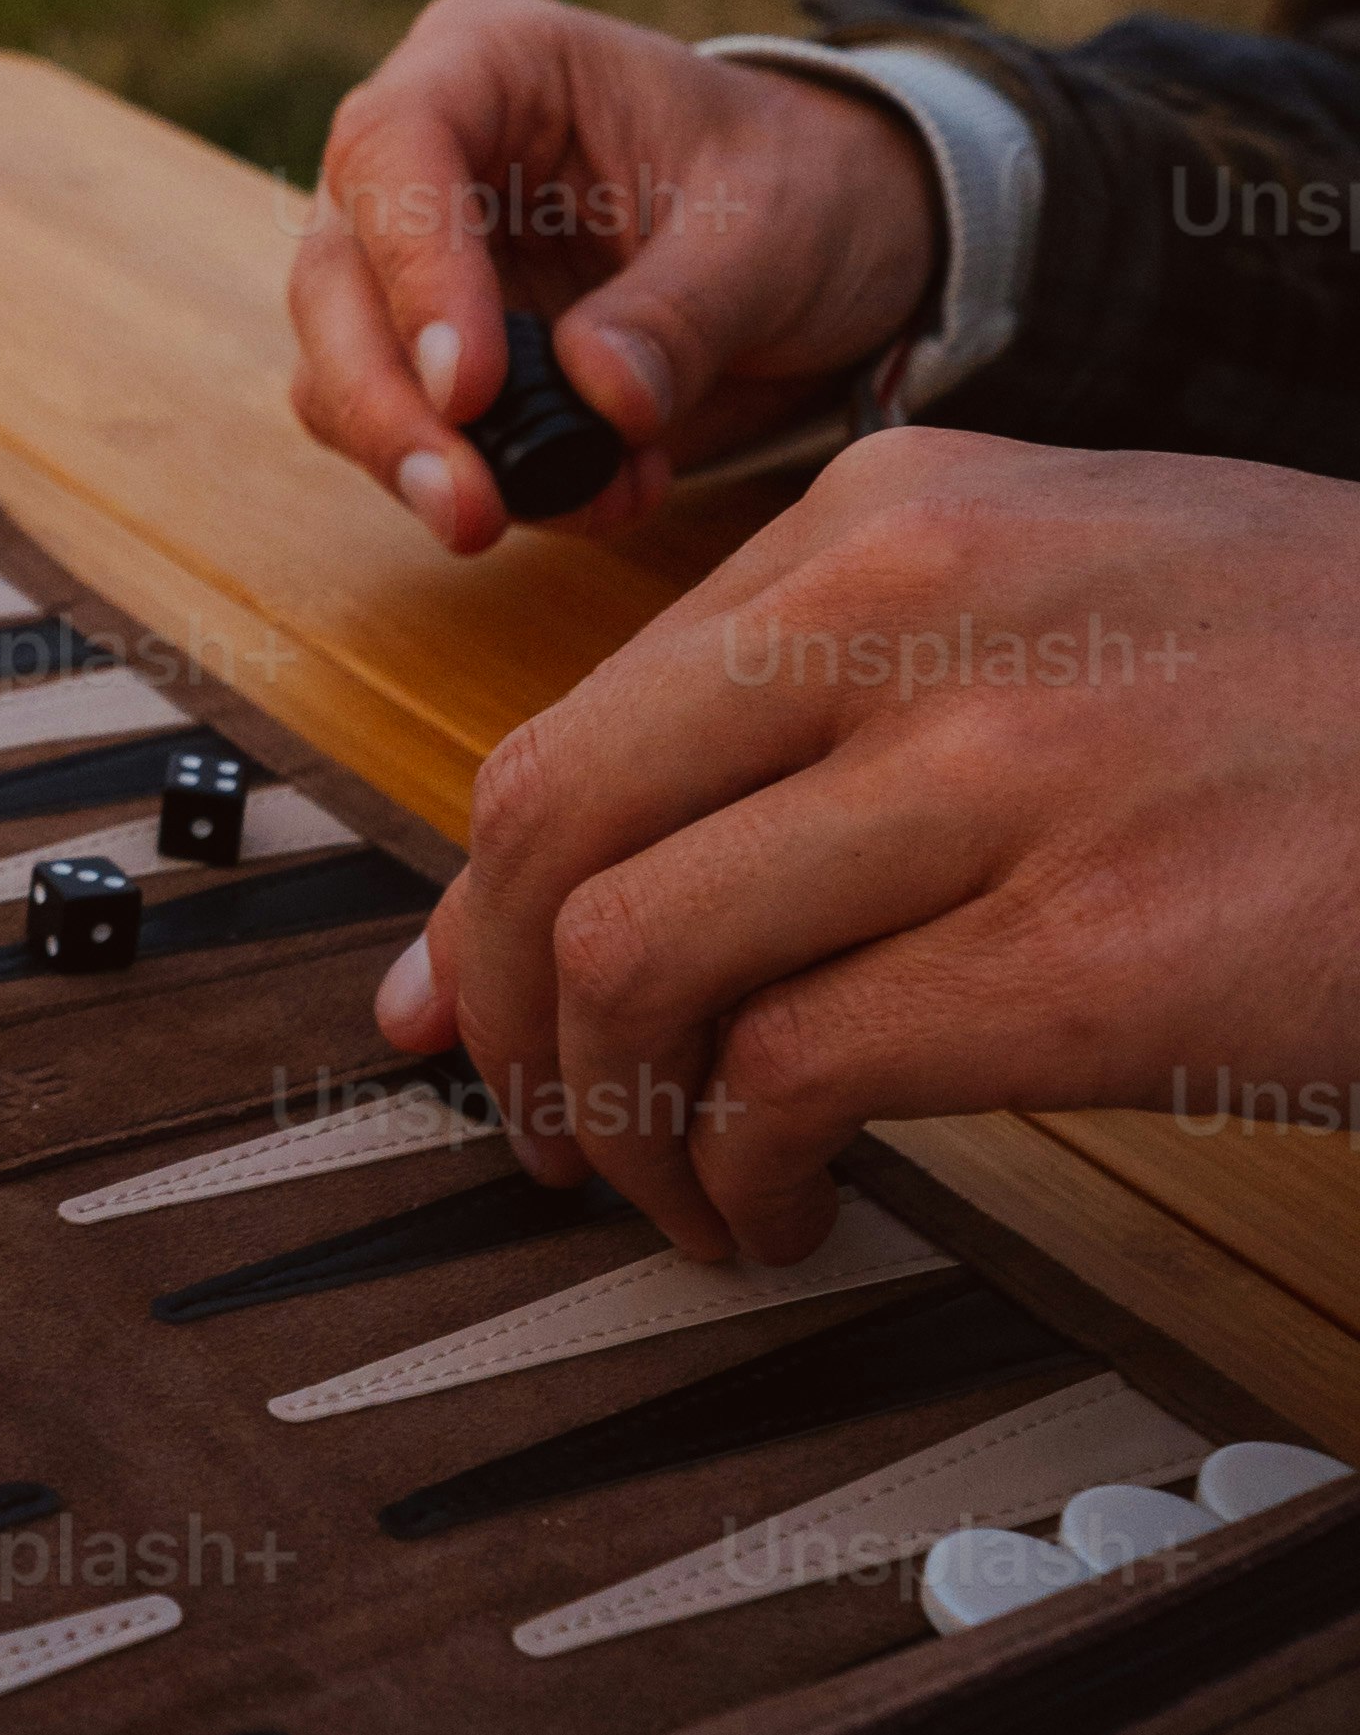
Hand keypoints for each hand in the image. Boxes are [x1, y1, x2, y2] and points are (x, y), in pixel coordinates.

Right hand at [289, 0, 938, 548]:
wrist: (841, 240)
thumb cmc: (803, 184)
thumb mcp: (776, 230)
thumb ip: (683, 310)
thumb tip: (600, 398)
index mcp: (490, 64)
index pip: (395, 148)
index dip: (415, 269)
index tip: (469, 388)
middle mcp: (425, 158)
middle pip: (336, 278)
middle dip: (388, 405)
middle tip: (467, 510)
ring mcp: (419, 264)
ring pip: (342, 369)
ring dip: (425, 464)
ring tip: (580, 502)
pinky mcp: (441, 358)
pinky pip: (417, 436)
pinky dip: (496, 485)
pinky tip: (607, 494)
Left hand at [372, 425, 1359, 1262]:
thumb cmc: (1329, 703)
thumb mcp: (1073, 594)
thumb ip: (835, 696)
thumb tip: (577, 869)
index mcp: (893, 518)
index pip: (582, 721)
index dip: (485, 907)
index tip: (462, 1020)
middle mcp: (913, 615)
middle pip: (556, 832)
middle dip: (504, 1021)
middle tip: (547, 1137)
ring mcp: (1002, 779)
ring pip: (639, 959)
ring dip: (611, 1124)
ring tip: (679, 1200)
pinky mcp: (1086, 957)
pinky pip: (784, 1076)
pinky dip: (738, 1178)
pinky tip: (790, 1216)